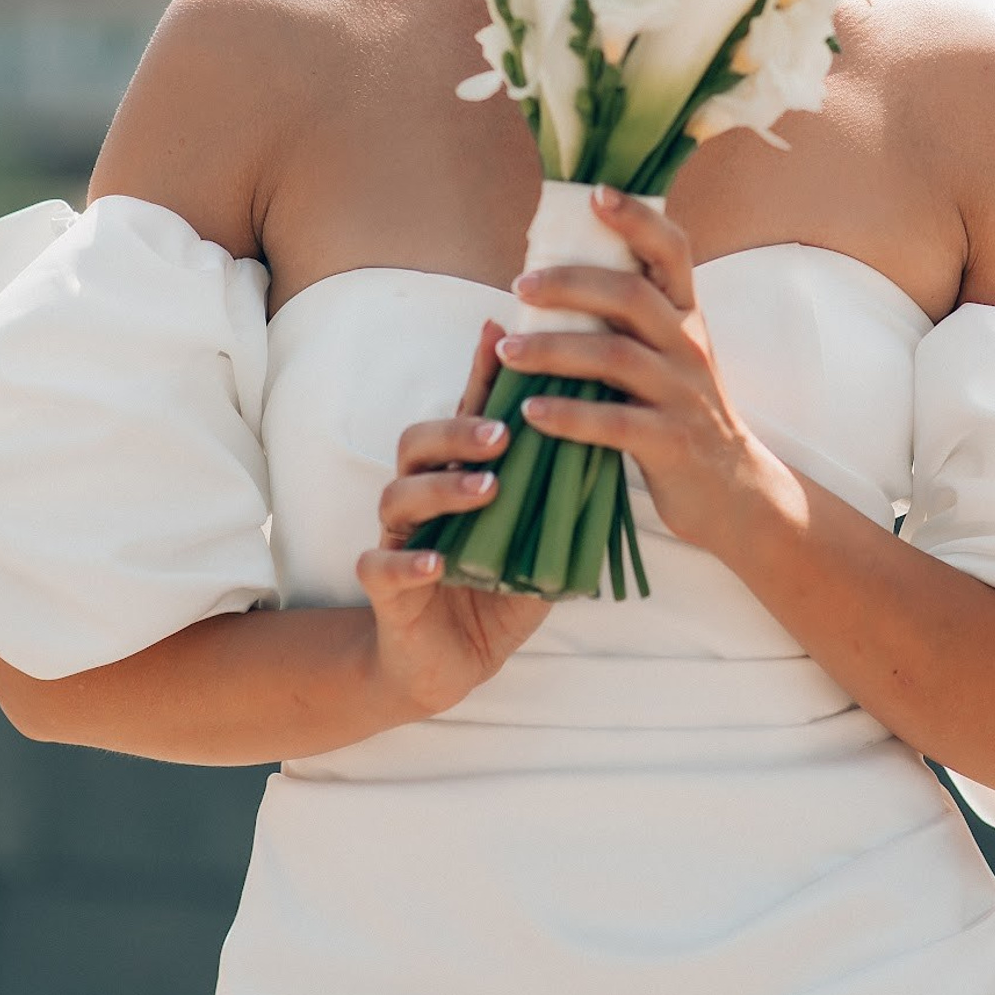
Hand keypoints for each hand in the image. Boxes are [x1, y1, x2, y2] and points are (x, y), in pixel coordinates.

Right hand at [355, 322, 550, 718]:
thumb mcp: (541, 536)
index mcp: (458, 477)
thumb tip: (613, 433)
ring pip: (397, 496)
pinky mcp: (387, 590)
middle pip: (419, 442)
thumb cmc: (499, 589)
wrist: (453, 662)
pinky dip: (406, 562)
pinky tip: (435, 562)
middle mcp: (422, 499)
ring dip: (441, 489)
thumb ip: (563, 490)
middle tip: (505, 432)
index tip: (500, 332)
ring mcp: (399, 541)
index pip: (466, 414)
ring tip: (487, 488)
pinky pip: (381, 567)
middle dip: (459, 431)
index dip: (479, 373)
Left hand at [497, 189, 792, 564]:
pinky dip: (568, 415)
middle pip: (631, 296)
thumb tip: (556, 275)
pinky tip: (530, 413)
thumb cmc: (681, 413)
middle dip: (570, 284)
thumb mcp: (670, 356)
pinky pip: (614, 423)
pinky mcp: (671, 442)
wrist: (734, 491)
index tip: (595, 194)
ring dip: (554, 350)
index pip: (671, 250)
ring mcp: (682, 394)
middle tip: (520, 285)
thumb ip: (630, 319)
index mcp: (686, 316)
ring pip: (615, 357)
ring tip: (507, 352)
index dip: (637, 217)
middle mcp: (688, 346)